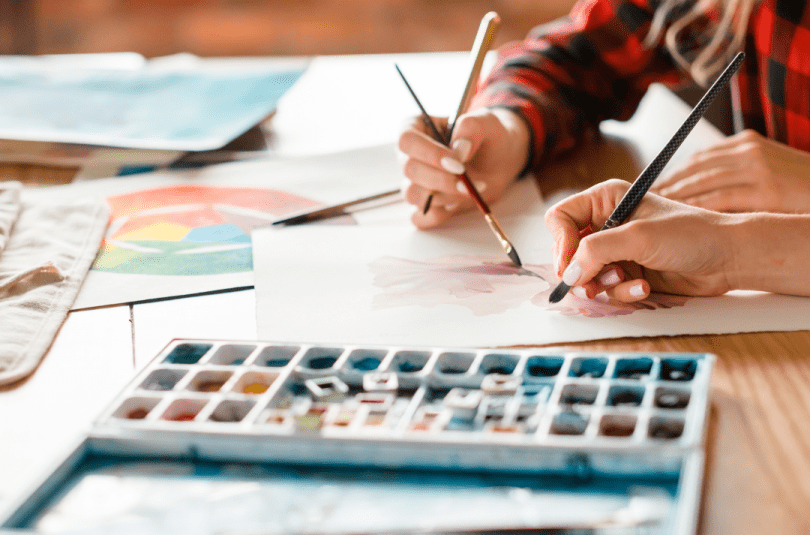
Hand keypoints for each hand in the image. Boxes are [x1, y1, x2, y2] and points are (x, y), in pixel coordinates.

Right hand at [397, 107, 529, 228]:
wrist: (499, 161)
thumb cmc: (488, 137)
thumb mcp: (486, 123)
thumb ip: (471, 128)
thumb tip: (458, 151)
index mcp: (416, 128)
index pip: (407, 140)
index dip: (430, 154)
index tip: (458, 164)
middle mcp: (409, 156)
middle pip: (409, 170)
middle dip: (441, 179)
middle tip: (468, 181)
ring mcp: (415, 182)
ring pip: (414, 195)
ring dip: (445, 196)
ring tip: (469, 189)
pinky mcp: (425, 205)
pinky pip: (420, 218)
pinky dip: (439, 215)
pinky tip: (457, 204)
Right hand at [544, 179, 734, 301]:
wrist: (727, 258)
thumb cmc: (691, 235)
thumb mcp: (639, 237)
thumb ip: (597, 251)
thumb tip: (569, 272)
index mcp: (605, 200)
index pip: (561, 218)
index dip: (561, 242)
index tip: (571, 263)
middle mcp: (607, 223)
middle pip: (568, 250)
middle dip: (581, 269)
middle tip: (592, 283)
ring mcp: (616, 249)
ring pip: (585, 273)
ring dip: (604, 283)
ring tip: (626, 281)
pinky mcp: (627, 272)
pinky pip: (607, 288)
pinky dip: (622, 292)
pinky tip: (644, 287)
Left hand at [651, 129, 809, 212]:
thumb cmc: (801, 194)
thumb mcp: (769, 176)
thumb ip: (737, 178)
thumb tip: (699, 195)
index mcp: (746, 143)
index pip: (698, 159)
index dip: (671, 177)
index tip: (650, 192)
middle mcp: (747, 151)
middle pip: (694, 169)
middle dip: (664, 188)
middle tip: (640, 206)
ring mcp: (756, 168)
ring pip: (701, 183)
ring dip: (673, 199)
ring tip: (651, 215)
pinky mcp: (764, 188)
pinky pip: (718, 199)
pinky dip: (695, 209)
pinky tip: (679, 221)